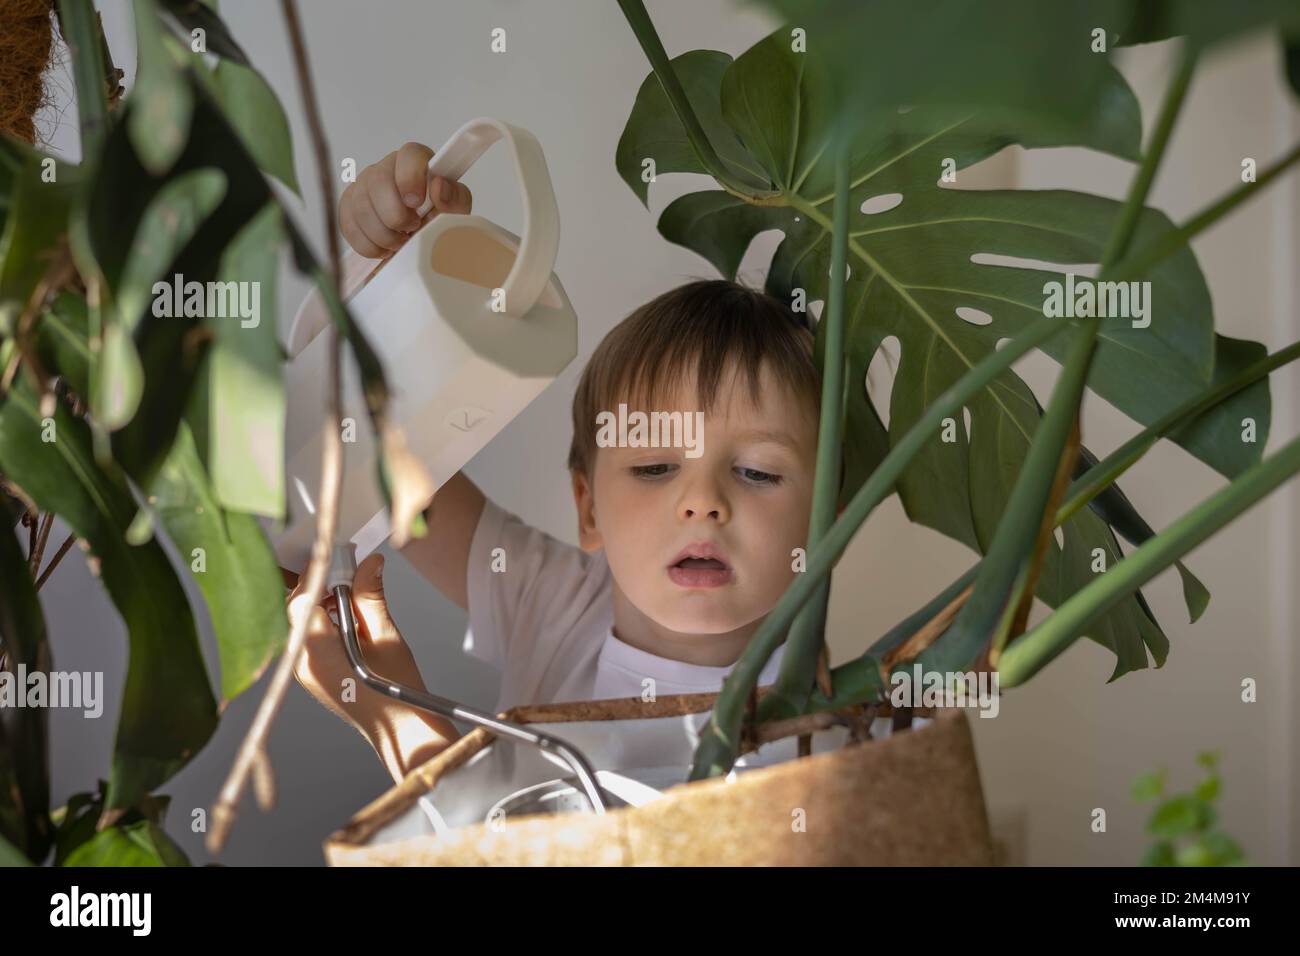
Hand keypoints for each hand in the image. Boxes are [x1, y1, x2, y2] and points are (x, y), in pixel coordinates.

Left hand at [289, 552, 457, 778]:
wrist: (400, 731)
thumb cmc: (397, 692)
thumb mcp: (387, 638)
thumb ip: (370, 597)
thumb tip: (369, 563)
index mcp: (317, 655)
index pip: (301, 600)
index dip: (316, 572)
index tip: (336, 554)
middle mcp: (302, 664)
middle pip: (294, 609)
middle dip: (316, 583)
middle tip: (344, 566)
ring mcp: (304, 671)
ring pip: (299, 621)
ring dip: (319, 599)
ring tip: (349, 587)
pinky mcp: (312, 673)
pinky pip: (307, 635)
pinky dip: (322, 617)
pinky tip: (345, 611)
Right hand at [339, 141, 473, 257]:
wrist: (420, 244)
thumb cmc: (439, 222)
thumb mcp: (456, 212)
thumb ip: (455, 199)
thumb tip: (439, 185)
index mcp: (416, 163)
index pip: (408, 154)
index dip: (410, 177)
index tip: (416, 203)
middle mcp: (387, 169)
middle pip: (378, 181)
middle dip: (395, 214)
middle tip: (411, 229)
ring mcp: (364, 186)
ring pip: (361, 205)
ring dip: (383, 234)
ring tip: (401, 243)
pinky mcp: (349, 207)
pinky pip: (350, 226)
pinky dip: (369, 245)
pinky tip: (385, 248)